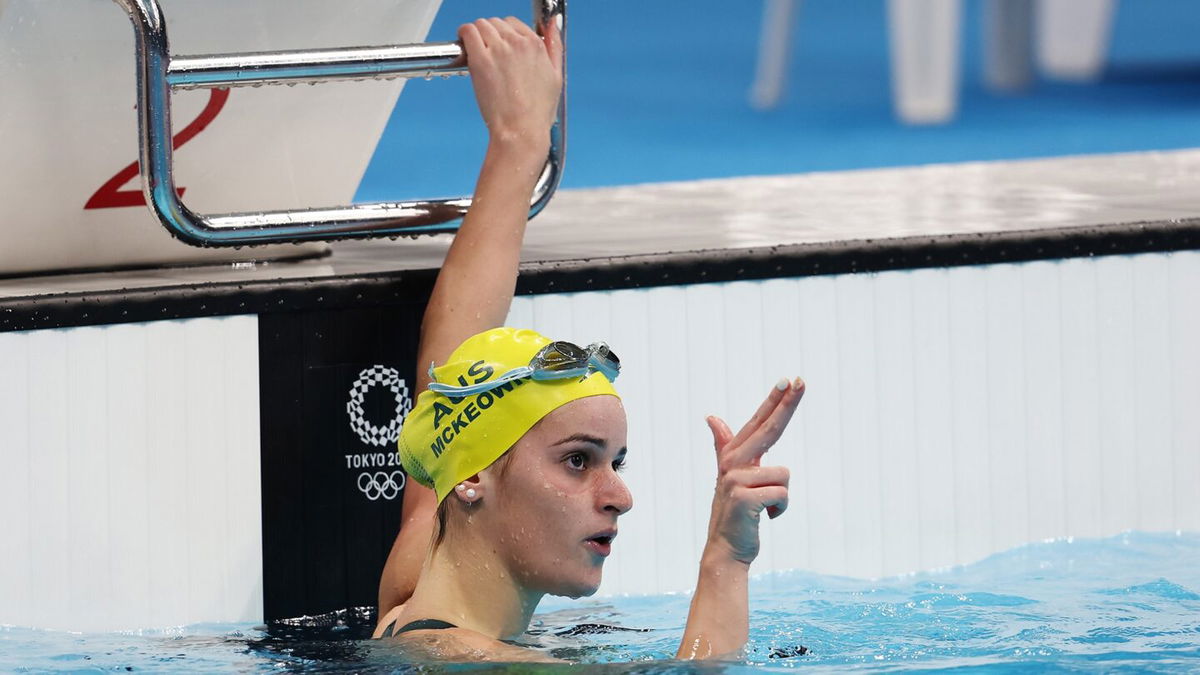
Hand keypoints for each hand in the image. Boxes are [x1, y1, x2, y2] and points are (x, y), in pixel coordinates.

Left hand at [458, 17, 563, 146]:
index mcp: (536, 45)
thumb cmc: (537, 111)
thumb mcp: (556, 76)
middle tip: (487, 52)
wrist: (521, 130)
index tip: (498, 46)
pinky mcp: (481, 60)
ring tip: (475, 50)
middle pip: (496, 22)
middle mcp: (518, 43)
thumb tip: (553, 24)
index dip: (504, 34)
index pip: (513, 23)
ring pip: (481, 24)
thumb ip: (554, 46)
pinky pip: (468, 32)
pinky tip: (464, 45)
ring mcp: (498, 50)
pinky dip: (464, 34)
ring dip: (476, 34)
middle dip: (489, 34)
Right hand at [703, 377, 803, 564]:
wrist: (726, 549)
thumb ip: (722, 445)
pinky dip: (779, 510)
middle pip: (769, 429)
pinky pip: (782, 494)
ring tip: (763, 508)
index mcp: (733, 456)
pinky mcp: (744, 498)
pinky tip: (763, 517)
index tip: (789, 380)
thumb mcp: (729, 476)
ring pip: (784, 475)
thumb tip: (712, 417)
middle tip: (801, 380)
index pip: (759, 423)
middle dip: (786, 404)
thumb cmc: (734, 513)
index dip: (774, 401)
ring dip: (781, 497)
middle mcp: (732, 463)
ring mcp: (736, 480)